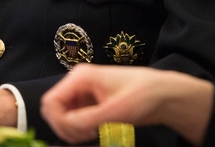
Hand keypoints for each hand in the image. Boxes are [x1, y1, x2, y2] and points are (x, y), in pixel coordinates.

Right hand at [41, 65, 213, 145]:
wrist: (163, 95)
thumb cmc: (141, 96)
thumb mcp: (114, 111)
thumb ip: (86, 120)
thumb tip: (65, 127)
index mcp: (80, 77)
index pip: (51, 102)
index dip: (60, 122)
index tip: (80, 133)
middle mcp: (78, 82)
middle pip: (54, 110)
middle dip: (65, 127)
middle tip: (88, 135)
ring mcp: (83, 92)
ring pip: (63, 116)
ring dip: (72, 130)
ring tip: (93, 134)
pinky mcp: (90, 102)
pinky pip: (74, 118)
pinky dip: (79, 129)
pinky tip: (95, 132)